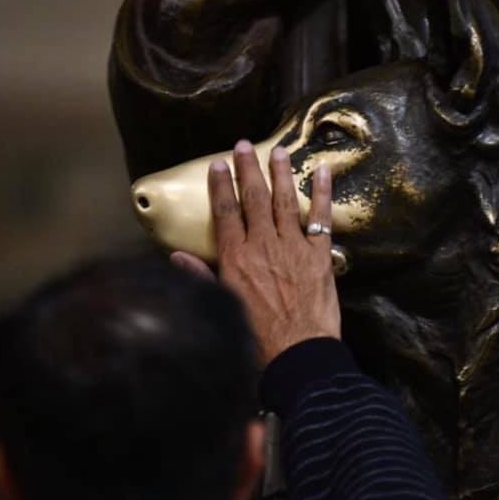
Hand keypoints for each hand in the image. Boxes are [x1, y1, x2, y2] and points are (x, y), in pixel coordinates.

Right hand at [172, 139, 340, 366]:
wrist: (296, 354)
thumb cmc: (257, 339)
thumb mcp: (222, 307)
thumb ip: (201, 278)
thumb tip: (176, 257)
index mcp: (236, 257)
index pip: (225, 211)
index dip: (221, 185)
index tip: (219, 164)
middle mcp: (263, 245)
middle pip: (254, 198)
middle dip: (249, 169)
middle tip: (245, 145)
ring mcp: (293, 247)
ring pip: (285, 201)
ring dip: (281, 173)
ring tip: (278, 150)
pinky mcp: (319, 255)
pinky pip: (321, 217)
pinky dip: (322, 193)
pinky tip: (322, 172)